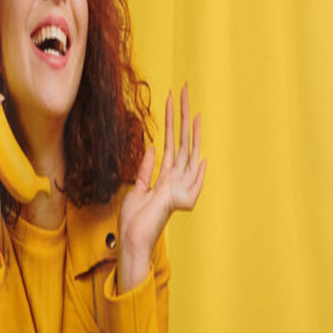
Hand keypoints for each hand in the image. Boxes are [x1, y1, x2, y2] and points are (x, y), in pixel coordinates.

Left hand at [116, 82, 206, 292]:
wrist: (132, 240)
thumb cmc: (133, 221)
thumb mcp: (136, 189)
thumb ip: (146, 169)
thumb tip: (152, 148)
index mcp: (165, 177)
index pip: (172, 144)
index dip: (173, 122)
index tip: (173, 102)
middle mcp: (175, 179)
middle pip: (182, 141)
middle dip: (182, 116)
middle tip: (184, 91)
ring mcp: (180, 188)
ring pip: (188, 153)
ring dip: (190, 132)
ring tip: (191, 110)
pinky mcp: (181, 199)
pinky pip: (192, 182)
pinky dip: (197, 169)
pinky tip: (200, 153)